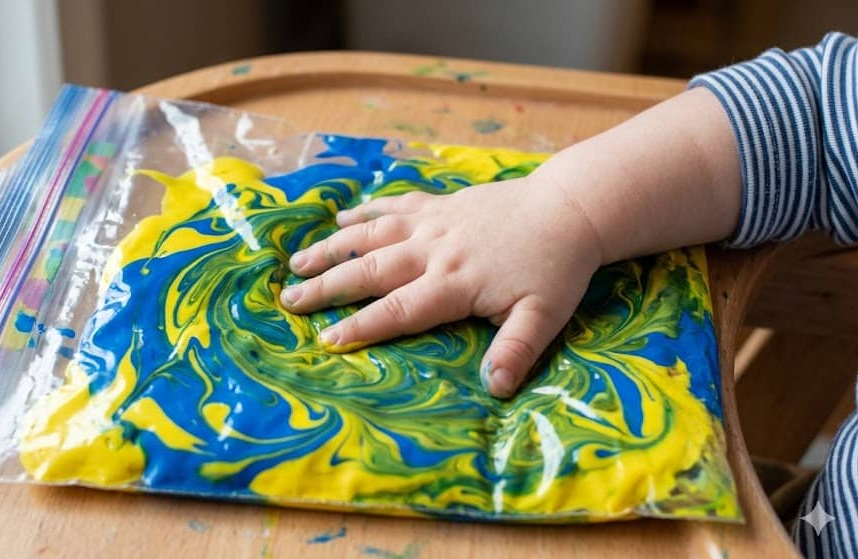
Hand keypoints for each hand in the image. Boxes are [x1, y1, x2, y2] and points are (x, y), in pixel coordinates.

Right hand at [279, 177, 603, 398]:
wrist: (570, 208)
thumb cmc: (556, 267)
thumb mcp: (545, 314)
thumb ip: (516, 350)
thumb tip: (494, 388)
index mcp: (454, 283)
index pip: (399, 310)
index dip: (361, 326)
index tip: (326, 341)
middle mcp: (435, 251)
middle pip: (371, 270)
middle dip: (327, 287)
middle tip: (288, 302)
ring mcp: (434, 223)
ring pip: (373, 235)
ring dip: (333, 249)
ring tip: (297, 262)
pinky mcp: (440, 204)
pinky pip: (394, 206)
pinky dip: (365, 212)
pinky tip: (340, 219)